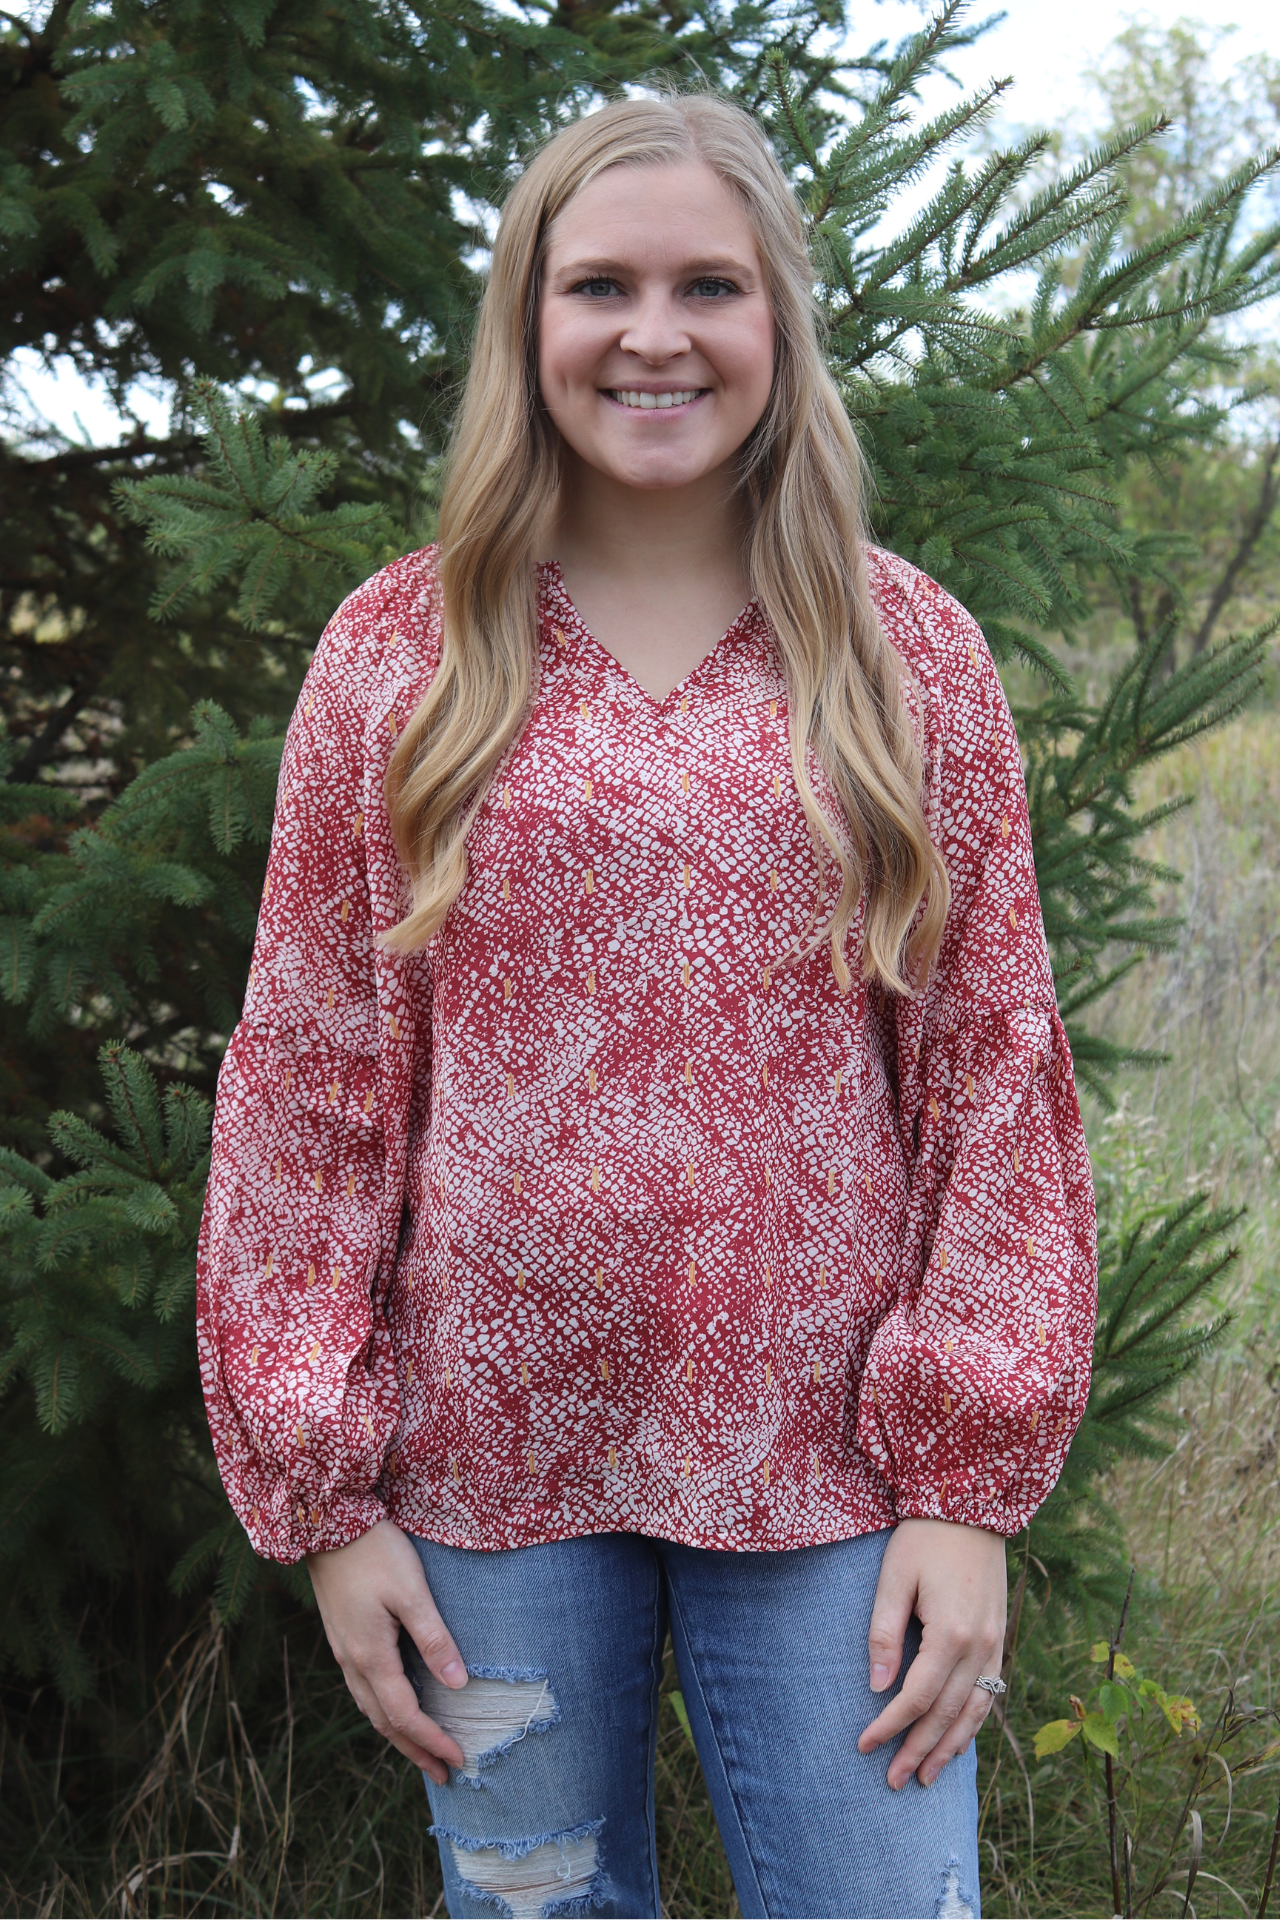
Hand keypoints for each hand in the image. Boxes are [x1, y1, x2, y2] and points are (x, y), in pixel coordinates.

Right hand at [306, 1517, 467, 1782]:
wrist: (326, 1524)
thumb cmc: (374, 1552)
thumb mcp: (411, 1590)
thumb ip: (434, 1637)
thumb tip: (458, 1684)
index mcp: (371, 1656)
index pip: (405, 1715)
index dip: (432, 1741)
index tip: (459, 1758)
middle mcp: (353, 1662)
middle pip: (385, 1722)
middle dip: (414, 1750)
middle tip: (443, 1773)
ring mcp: (344, 1650)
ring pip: (370, 1708)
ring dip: (397, 1734)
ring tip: (422, 1751)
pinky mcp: (342, 1636)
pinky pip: (364, 1689)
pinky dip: (384, 1710)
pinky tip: (395, 1705)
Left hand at [857, 1517, 1006, 1789]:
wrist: (970, 1506)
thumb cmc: (923, 1539)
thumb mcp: (894, 1578)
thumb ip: (884, 1633)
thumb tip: (876, 1687)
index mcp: (952, 1632)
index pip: (917, 1696)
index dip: (890, 1725)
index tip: (865, 1746)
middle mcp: (981, 1646)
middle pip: (946, 1714)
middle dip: (919, 1750)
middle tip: (894, 1781)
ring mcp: (996, 1644)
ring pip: (974, 1713)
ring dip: (950, 1748)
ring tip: (926, 1777)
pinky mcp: (1000, 1638)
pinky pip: (989, 1694)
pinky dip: (972, 1724)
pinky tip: (957, 1741)